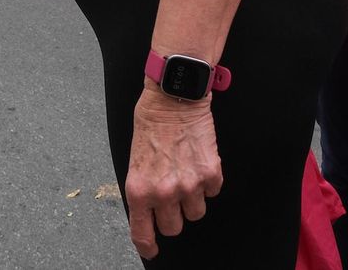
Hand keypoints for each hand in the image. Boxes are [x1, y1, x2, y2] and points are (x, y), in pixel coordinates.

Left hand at [125, 84, 222, 259]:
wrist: (174, 98)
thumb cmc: (151, 122)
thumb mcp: (135, 160)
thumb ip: (143, 188)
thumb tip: (149, 210)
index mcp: (139, 190)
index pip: (142, 233)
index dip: (148, 245)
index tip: (151, 249)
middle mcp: (164, 192)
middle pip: (174, 228)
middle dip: (173, 215)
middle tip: (172, 196)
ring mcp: (189, 184)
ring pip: (196, 213)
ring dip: (192, 199)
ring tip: (186, 174)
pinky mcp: (211, 173)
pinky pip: (212, 192)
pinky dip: (208, 182)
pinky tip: (198, 162)